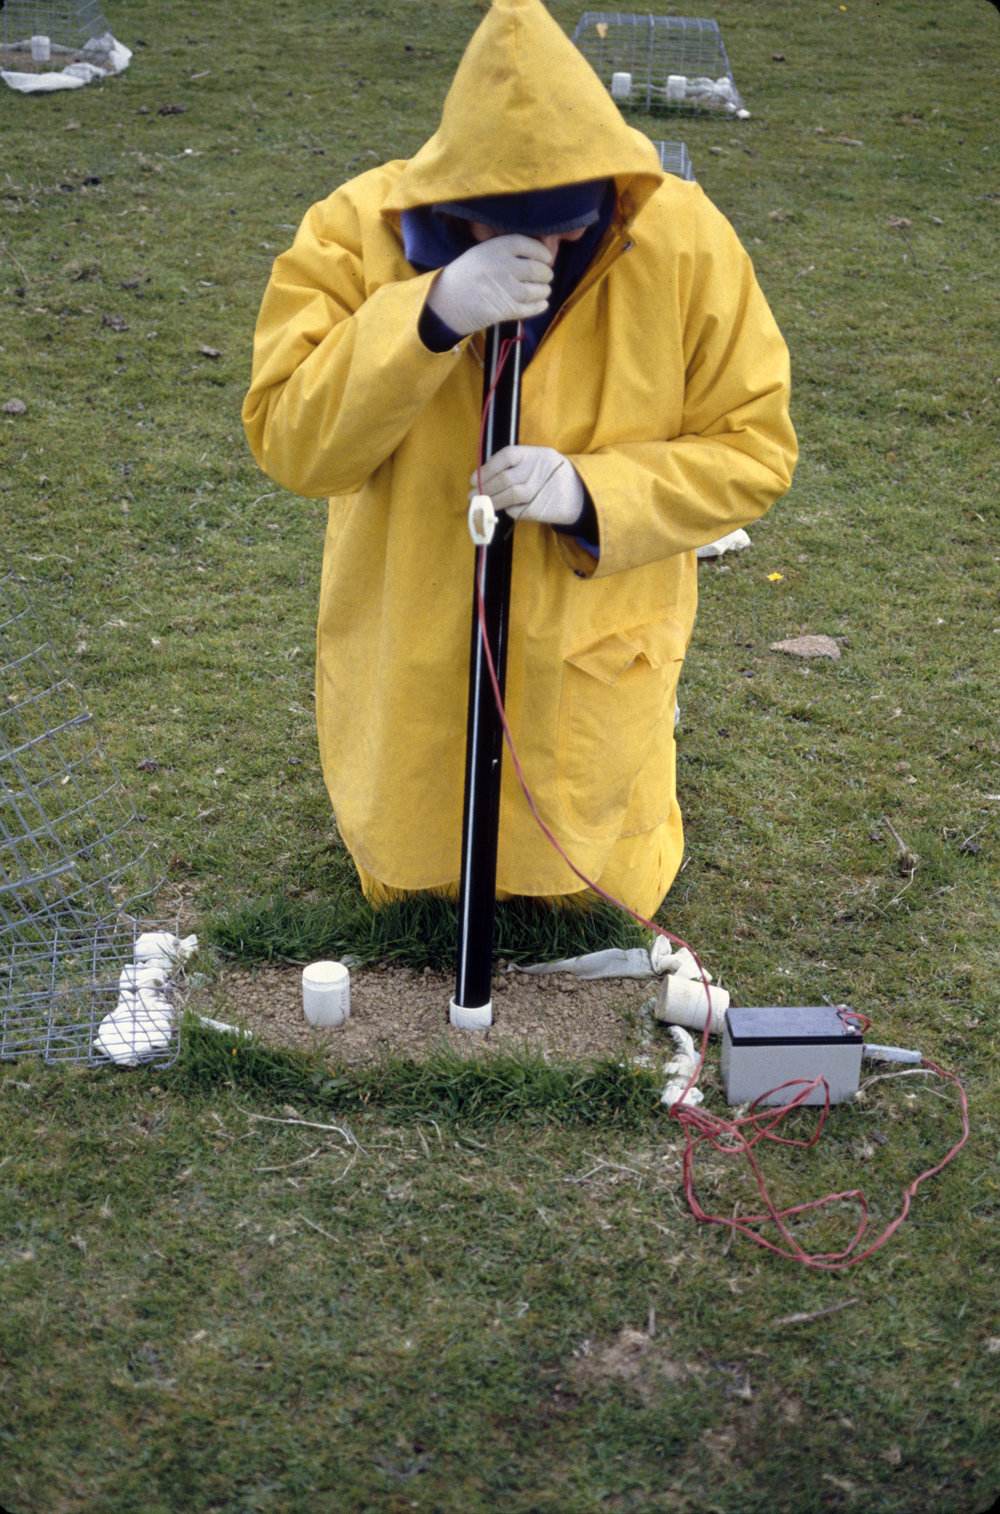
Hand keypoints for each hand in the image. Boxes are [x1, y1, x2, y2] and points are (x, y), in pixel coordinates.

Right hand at [425, 236, 553, 336]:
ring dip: (544, 291)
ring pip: (536, 290)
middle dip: (546, 274)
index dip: (541, 252)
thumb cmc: (466, 276)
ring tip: (544, 290)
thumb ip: (505, 252)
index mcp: (494, 248)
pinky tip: (541, 304)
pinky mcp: (504, 309)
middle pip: (536, 269)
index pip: (527, 245)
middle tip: (546, 277)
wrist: (447, 303)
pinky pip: (529, 308)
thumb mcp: (480, 253)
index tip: (547, 258)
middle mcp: (501, 266)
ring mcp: (503, 289)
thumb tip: (536, 256)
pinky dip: (539, 306)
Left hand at [472, 445, 585, 526]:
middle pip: (505, 479)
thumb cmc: (552, 476)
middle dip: (485, 488)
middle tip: (473, 495)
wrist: (581, 496)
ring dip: (492, 501)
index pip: (507, 456)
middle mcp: (540, 470)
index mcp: (537, 454)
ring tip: (481, 503)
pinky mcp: (542, 509)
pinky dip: (506, 510)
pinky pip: (517, 510)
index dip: (487, 468)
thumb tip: (484, 476)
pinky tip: (503, 508)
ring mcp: (542, 490)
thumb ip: (516, 465)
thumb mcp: (540, 461)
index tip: (474, 478)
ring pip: (509, 496)